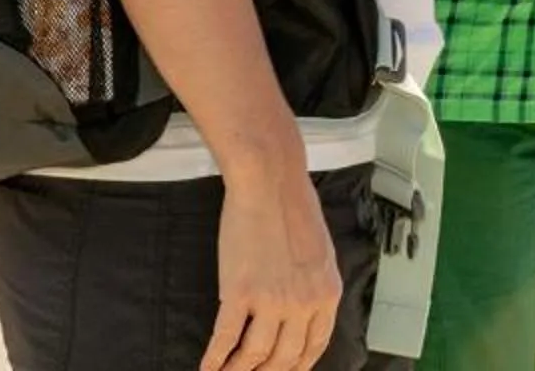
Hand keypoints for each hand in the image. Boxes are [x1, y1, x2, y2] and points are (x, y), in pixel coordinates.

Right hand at [203, 166, 342, 370]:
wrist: (270, 182)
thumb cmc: (294, 209)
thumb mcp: (321, 253)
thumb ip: (315, 287)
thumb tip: (304, 316)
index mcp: (327, 293)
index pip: (314, 347)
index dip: (296, 367)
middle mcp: (303, 303)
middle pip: (284, 358)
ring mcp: (271, 300)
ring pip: (254, 355)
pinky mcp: (239, 292)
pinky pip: (224, 338)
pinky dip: (214, 360)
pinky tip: (207, 369)